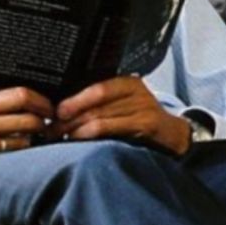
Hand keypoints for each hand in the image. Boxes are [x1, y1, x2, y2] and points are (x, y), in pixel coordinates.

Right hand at [0, 87, 54, 179]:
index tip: (50, 107)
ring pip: (25, 142)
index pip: (21, 95)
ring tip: (36, 140)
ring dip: (36, 142)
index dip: (42, 101)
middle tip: (48, 125)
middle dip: (44, 123)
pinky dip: (22, 156)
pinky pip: (12, 159)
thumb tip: (34, 100)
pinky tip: (23, 155)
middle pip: (28, 119)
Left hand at [52, 76, 191, 155]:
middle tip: (53, 130)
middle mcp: (137, 92)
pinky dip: (92, 136)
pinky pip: (112, 129)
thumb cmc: (141, 119)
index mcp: (129, 83)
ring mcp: (144, 108)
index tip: (56, 112)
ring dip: (77, 130)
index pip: (97, 88)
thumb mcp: (125, 103)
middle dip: (70, 119)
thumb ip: (102, 103)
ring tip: (62, 137)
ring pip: (101, 119)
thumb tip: (64, 109)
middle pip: (96, 105)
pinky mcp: (147, 125)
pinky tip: (81, 141)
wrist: (172, 134)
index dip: (75, 101)